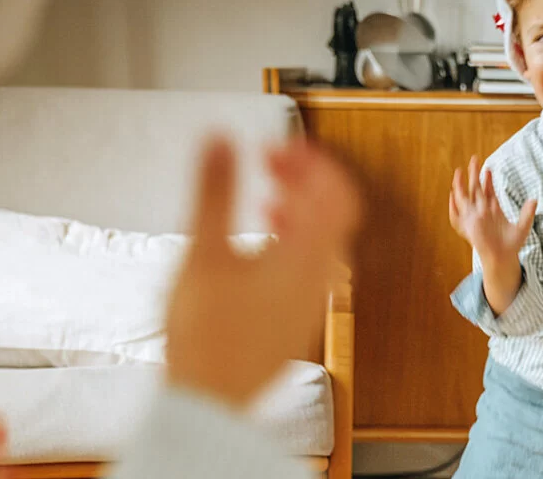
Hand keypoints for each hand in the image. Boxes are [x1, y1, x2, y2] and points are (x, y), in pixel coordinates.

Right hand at [165, 134, 361, 410]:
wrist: (208, 401)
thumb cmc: (205, 336)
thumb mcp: (203, 251)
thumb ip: (214, 190)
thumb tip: (220, 140)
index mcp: (307, 258)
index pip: (339, 195)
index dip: (318, 162)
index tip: (286, 146)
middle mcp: (319, 279)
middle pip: (333, 215)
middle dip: (305, 180)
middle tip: (270, 161)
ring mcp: (310, 301)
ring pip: (322, 241)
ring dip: (299, 209)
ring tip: (264, 195)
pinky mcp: (295, 318)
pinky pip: (310, 266)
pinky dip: (294, 239)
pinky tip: (260, 239)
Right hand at [448, 156, 535, 268]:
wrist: (502, 258)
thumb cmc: (512, 244)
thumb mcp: (523, 227)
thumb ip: (527, 213)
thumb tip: (534, 199)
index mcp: (494, 208)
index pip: (489, 189)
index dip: (488, 179)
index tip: (488, 169)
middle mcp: (482, 210)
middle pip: (476, 188)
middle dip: (474, 174)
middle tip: (474, 159)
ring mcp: (474, 218)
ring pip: (465, 198)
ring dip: (461, 185)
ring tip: (459, 172)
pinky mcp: (469, 227)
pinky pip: (458, 215)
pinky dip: (454, 206)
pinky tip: (453, 195)